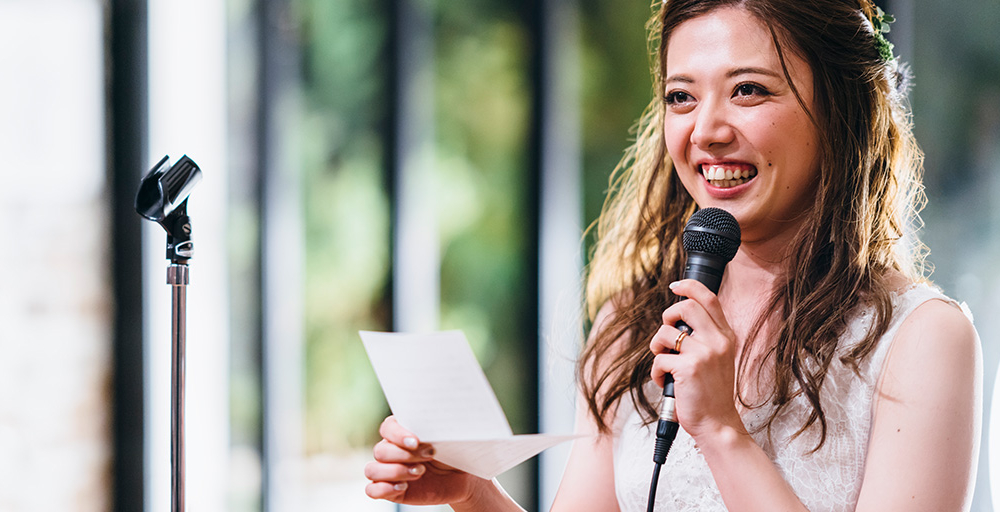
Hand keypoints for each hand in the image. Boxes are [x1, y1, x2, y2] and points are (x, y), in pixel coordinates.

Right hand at [365, 416, 481, 505]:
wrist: (459, 476)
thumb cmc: (451, 451)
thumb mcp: (446, 437)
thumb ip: (435, 427)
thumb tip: (433, 418)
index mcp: (400, 431)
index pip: (387, 428)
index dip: (398, 435)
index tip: (416, 441)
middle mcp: (390, 449)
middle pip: (380, 450)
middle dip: (405, 455)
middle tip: (429, 455)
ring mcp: (387, 470)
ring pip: (372, 470)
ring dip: (395, 472)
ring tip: (419, 472)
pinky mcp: (389, 490)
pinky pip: (372, 490)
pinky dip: (384, 489)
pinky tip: (403, 486)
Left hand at [649, 279, 744, 439]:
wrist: (718, 423)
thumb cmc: (712, 393)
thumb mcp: (718, 359)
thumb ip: (706, 337)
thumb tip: (677, 320)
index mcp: (726, 336)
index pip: (709, 298)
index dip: (690, 286)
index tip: (676, 285)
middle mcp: (718, 341)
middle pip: (685, 306)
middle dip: (667, 317)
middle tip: (666, 337)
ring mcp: (704, 353)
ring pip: (665, 333)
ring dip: (657, 347)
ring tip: (665, 364)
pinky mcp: (688, 368)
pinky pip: (658, 358)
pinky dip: (656, 372)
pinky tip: (665, 383)